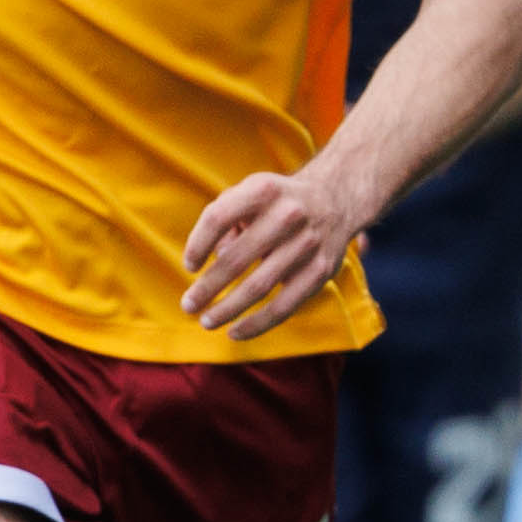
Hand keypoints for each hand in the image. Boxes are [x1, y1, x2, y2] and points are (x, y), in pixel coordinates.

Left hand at [180, 166, 364, 338]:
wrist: (334, 201)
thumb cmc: (275, 203)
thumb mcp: (248, 194)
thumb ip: (223, 220)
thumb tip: (213, 262)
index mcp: (263, 190)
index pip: (217, 218)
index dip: (197, 245)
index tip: (189, 267)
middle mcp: (288, 214)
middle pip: (236, 258)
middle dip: (207, 287)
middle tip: (188, 305)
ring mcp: (307, 244)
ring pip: (259, 286)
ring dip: (227, 309)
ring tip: (206, 322)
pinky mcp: (321, 270)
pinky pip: (285, 306)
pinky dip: (257, 323)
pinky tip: (235, 332)